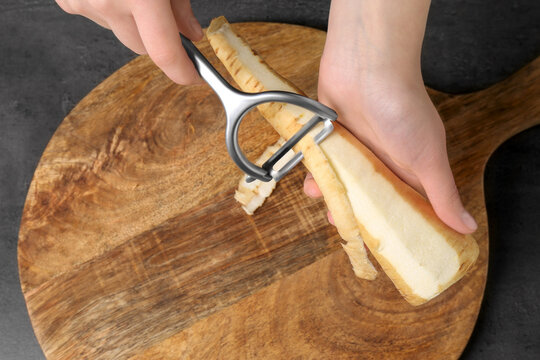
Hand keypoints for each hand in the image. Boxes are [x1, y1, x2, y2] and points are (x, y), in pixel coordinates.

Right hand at [56, 0, 202, 83]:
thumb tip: (191, 34)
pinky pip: (99, 18)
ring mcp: (83, 3)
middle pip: (143, 47)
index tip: (194, 76)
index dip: (183, 71)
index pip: (164, 53)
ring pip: (121, 33)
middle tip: (168, 15)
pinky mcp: (68, 1)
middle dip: (159, 38)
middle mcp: (108, 3)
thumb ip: (180, 4)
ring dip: (134, 21)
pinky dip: (112, 8)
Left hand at [305, 0, 476, 233]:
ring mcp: (355, 148)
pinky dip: (316, 171)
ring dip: (330, 191)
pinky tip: (311, 176)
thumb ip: (442, 194)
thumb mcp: (427, 158)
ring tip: (321, 195)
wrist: (366, 67)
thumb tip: (467, 227)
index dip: (393, 225)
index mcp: (408, 169)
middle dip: (353, 212)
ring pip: (341, 181)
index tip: (381, 245)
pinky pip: (323, 161)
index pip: (403, 205)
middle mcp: (382, 161)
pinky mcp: (333, 136)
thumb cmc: (402, 109)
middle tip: (340, 222)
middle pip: (366, 197)